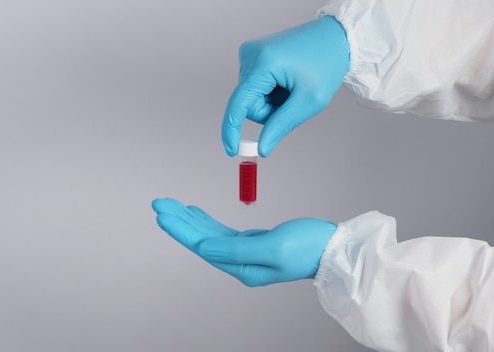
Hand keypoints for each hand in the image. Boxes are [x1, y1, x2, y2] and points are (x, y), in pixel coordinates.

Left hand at [151, 198, 336, 285]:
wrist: (334, 247)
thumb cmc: (309, 246)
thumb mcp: (273, 246)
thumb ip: (237, 249)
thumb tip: (203, 248)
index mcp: (243, 268)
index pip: (203, 247)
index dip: (181, 230)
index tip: (162, 214)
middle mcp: (240, 264)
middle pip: (202, 240)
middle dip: (180, 221)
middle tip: (159, 202)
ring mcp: (245, 254)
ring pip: (210, 235)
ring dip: (190, 220)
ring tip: (171, 204)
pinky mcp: (252, 244)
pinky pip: (222, 233)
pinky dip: (207, 222)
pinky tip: (195, 213)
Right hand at [222, 16, 349, 156]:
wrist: (335, 37)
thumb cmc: (327, 63)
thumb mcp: (308, 101)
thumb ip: (281, 126)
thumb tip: (262, 149)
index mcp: (263, 62)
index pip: (238, 104)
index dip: (232, 131)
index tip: (232, 151)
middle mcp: (250, 54)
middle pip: (248, 104)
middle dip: (269, 111)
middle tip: (293, 100)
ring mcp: (250, 53)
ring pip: (251, 98)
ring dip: (272, 101)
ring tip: (293, 86)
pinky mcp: (253, 55)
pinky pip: (255, 88)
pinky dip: (271, 92)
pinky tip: (287, 80)